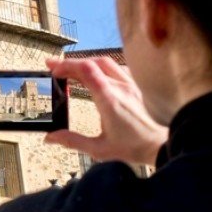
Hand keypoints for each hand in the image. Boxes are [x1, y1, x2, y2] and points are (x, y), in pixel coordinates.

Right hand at [45, 55, 166, 167]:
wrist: (162, 146)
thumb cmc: (134, 148)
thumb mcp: (99, 149)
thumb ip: (72, 141)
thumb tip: (50, 137)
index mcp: (109, 100)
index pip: (86, 70)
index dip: (67, 65)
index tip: (53, 70)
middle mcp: (120, 88)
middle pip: (93, 63)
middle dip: (71, 63)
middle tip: (55, 67)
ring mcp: (131, 85)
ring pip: (106, 62)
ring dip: (87, 63)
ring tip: (74, 70)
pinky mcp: (137, 87)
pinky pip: (119, 68)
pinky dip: (104, 67)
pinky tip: (99, 75)